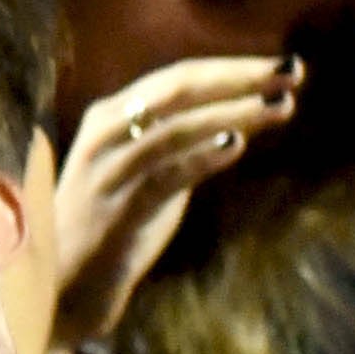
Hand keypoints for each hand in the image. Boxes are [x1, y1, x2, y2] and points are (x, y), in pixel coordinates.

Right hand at [51, 55, 294, 353]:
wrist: (62, 286)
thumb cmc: (112, 225)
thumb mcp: (145, 171)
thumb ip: (181, 143)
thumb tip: (242, 119)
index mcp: (112, 116)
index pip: (179, 77)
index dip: (233, 68)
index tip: (284, 66)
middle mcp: (106, 134)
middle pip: (178, 89)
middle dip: (239, 77)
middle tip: (292, 70)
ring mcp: (108, 171)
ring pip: (175, 127)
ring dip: (232, 112)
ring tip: (281, 105)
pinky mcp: (116, 210)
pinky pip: (163, 175)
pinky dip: (200, 156)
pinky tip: (237, 144)